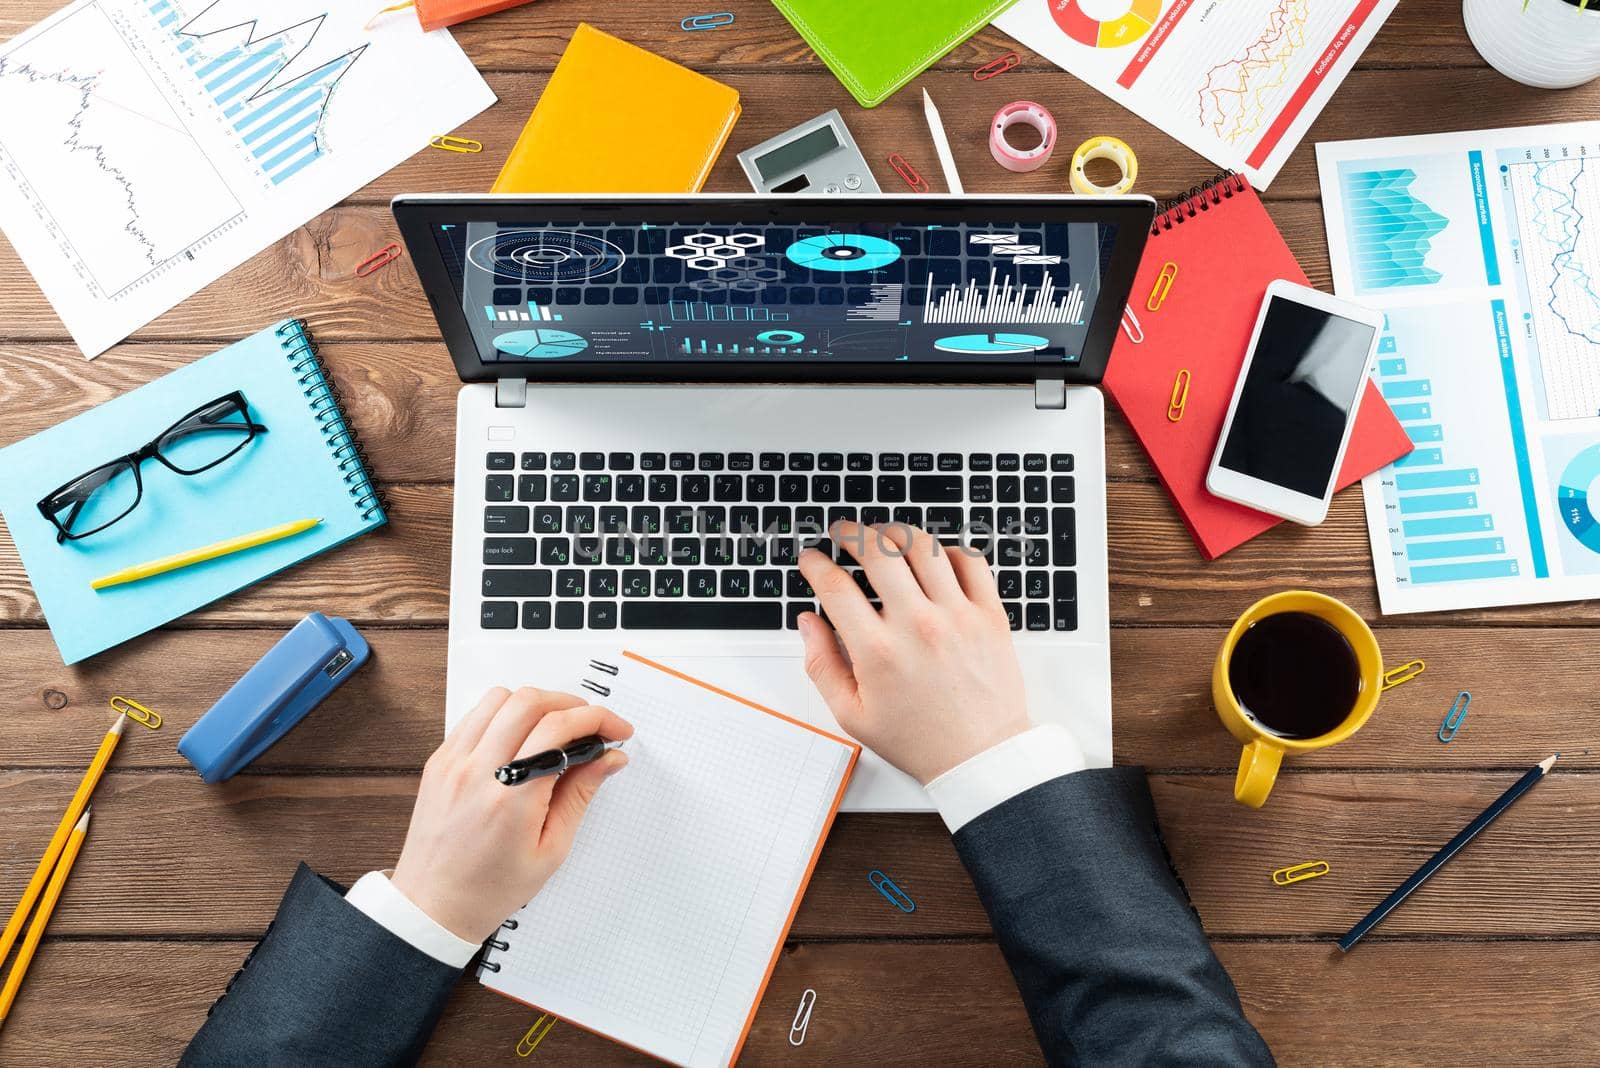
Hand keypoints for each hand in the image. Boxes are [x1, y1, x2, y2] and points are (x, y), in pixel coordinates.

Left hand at [390, 687, 631, 943]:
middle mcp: (478, 771)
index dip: (598, 720)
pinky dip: (505, 714)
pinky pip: (475, 715)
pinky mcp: (439, 761)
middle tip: (592, 726)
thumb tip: (610, 758)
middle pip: (531, 701)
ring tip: (556, 729)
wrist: (434, 906)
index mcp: (511, 798)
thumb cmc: (491, 888)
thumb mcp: (551, 849)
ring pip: (500, 698)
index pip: (559, 729)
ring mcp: (453, 762)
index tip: (617, 730)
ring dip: (537, 704)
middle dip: (571, 705)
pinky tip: (521, 737)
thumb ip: (581, 794)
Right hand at [797, 522, 1030, 784]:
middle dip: (851, 533)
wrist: (980, 756)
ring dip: (897, 533)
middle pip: (877, 551)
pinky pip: (971, 561)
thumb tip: (808, 623)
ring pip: (923, 546)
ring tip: (885, 536)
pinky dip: (949, 550)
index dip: (816, 564)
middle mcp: (917, 626)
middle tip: (843, 532)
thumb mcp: (853, 715)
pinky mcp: (989, 616)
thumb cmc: (919, 740)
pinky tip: (934, 557)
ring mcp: (957, 617)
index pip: (835, 586)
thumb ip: (822, 665)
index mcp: (878, 652)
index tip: (812, 560)